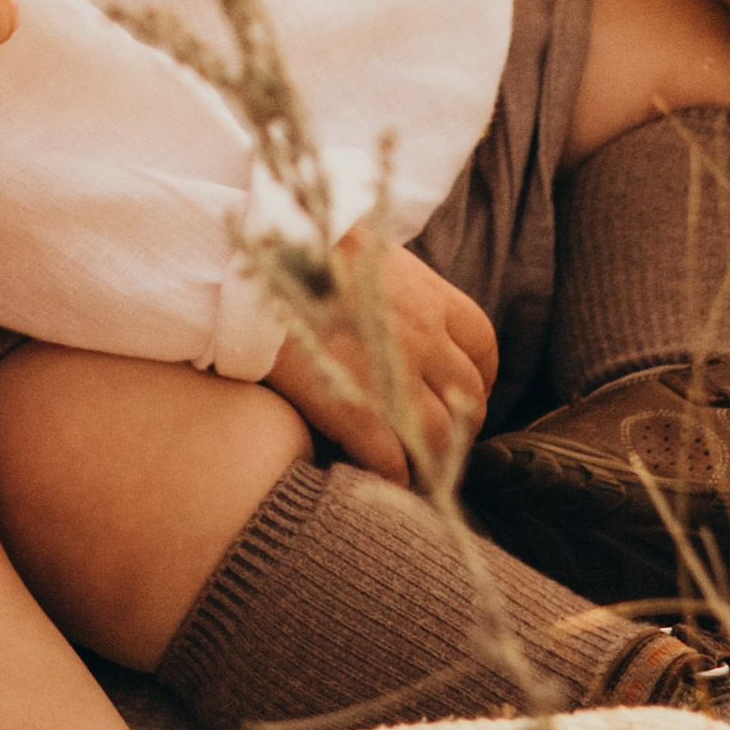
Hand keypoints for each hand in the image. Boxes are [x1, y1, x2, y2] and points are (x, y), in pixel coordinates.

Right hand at [263, 237, 495, 485]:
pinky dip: (390, 475)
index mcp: (426, 296)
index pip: (481, 345)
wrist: (249, 264)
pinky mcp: (357, 410)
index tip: (459, 394)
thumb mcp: (361, 254)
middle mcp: (422, 336)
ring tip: (407, 464)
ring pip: (439, 436)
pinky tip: (376, 475)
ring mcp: (393, 376)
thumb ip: (388, 285)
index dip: (476, 376)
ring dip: (429, 456)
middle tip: (432, 437)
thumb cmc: (296, 254)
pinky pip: (392, 460)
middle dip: (459, 423)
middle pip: (468, 396)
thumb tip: (388, 305)